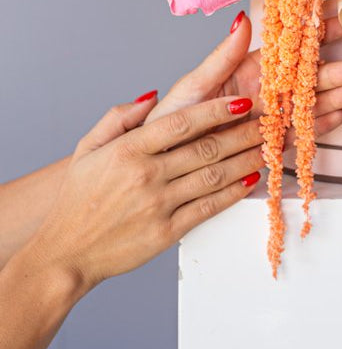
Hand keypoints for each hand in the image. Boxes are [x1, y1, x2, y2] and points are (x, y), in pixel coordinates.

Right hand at [30, 95, 268, 294]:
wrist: (65, 253)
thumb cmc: (78, 199)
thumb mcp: (88, 148)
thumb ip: (119, 117)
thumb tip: (152, 96)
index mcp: (127, 150)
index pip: (181, 122)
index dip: (216, 110)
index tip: (242, 102)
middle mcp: (145, 175)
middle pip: (206, 148)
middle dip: (243, 132)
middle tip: (269, 122)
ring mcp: (157, 205)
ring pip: (214, 176)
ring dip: (246, 160)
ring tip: (268, 146)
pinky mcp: (166, 232)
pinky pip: (209, 207)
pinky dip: (234, 193)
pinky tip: (251, 180)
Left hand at [146, 9, 341, 132]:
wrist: (159, 163)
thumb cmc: (170, 122)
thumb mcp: (194, 86)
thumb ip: (223, 56)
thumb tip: (242, 20)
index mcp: (246, 69)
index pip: (286, 46)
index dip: (312, 32)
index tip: (338, 17)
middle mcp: (262, 90)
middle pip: (304, 77)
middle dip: (333, 71)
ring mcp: (268, 118)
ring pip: (307, 104)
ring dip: (332, 97)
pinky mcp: (268, 145)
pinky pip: (297, 134)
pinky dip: (318, 127)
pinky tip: (339, 117)